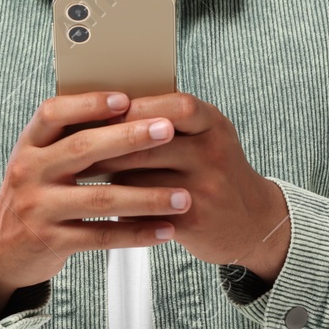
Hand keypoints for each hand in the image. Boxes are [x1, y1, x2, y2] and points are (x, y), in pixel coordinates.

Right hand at [0, 91, 189, 312]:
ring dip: (147, 197)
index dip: (89, 103)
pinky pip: (101, 236)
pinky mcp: (52, 241)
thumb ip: (71, 137)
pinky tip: (165, 230)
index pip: (54, 113)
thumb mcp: (40, 160)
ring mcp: (39, 208)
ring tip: (182, 197)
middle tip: (167, 131)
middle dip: (130, 138)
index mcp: (30, 145)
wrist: (1, 249)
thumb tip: (127, 107)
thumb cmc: (36, 193)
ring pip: (100, 198)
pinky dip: (136, 233)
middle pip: (83, 149)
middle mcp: (30, 172)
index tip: (125, 98)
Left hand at [76, 92, 291, 281]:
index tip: (106, 110)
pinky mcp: (194, 220)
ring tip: (81, 175)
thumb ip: (170, 120)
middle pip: (150, 142)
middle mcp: (213, 152)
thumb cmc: (215, 170)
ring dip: (108, 177)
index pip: (176, 106)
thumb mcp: (207, 137)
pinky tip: (107, 205)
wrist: (252, 222)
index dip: (139, 107)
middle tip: (75, 145)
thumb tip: (110, 106)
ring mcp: (206, 188)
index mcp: (213, 124)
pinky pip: (146, 211)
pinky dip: (123, 208)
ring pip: (142, 178)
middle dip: (109, 143)